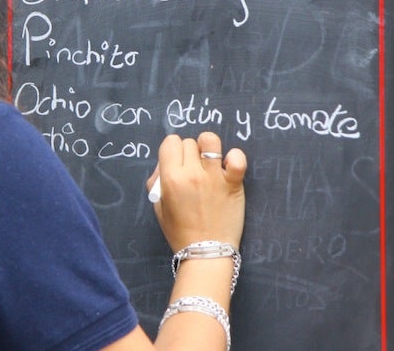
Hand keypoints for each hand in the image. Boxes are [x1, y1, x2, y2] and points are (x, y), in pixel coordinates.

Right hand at [146, 132, 246, 251]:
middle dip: (189, 153)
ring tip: (210, 162)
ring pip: (210, 140)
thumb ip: (157, 180)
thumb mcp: (158, 205)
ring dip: (209, 147)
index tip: (177, 162)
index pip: (170, 142)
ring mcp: (213, 177)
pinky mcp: (232, 184)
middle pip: (189, 142)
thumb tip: (166, 162)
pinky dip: (234, 157)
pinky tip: (229, 165)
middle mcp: (191, 174)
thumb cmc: (180, 231)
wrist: (205, 253)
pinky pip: (236, 158)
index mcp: (170, 178)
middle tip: (192, 170)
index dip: (173, 150)